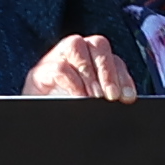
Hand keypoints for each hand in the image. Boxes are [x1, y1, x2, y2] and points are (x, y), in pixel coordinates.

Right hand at [18, 31, 137, 103]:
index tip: (127, 97)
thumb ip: (107, 96)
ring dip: (89, 72)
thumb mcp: (92, 101)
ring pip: (76, 45)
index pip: (113, 58)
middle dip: (108, 71)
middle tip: (111, 96)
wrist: (37, 120)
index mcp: (92, 58)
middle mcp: (75, 51)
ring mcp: (55, 57)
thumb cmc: (67, 108)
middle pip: (98, 44)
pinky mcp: (39, 72)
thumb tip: (124, 100)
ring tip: (95, 97)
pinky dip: (73, 83)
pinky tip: (79, 98)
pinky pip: (59, 67)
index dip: (123, 76)